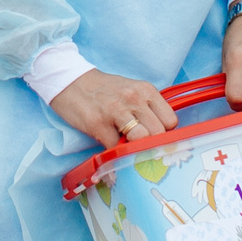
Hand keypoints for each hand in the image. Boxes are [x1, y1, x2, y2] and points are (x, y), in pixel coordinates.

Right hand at [49, 70, 179, 147]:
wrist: (71, 82)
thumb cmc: (105, 91)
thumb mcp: (131, 92)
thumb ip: (147, 110)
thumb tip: (161, 137)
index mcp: (146, 91)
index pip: (170, 121)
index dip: (164, 134)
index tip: (155, 140)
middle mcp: (134, 98)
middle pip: (158, 133)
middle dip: (150, 145)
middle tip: (140, 150)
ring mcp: (116, 111)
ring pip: (141, 141)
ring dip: (135, 151)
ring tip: (128, 153)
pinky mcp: (98, 123)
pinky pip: (115, 149)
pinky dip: (115, 158)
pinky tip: (111, 156)